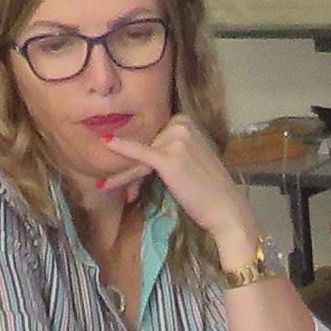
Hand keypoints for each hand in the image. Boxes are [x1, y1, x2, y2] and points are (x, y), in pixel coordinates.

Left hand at [112, 113, 253, 252]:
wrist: (225, 209)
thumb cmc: (208, 190)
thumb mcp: (189, 158)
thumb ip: (169, 149)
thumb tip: (141, 153)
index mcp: (186, 121)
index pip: (153, 134)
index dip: (141, 156)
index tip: (136, 178)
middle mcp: (181, 124)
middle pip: (145, 144)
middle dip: (134, 169)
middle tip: (130, 192)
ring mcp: (175, 140)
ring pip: (140, 155)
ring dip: (129, 177)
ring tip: (126, 194)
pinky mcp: (167, 158)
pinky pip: (139, 154)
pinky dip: (121, 149)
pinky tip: (106, 143)